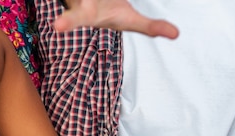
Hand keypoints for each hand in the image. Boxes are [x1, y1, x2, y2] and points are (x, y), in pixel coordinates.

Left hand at [54, 0, 178, 38]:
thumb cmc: (109, 12)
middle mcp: (75, 2)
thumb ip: (149, 27)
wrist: (92, 4)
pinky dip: (73, 5)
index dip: (68, 21)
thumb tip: (177, 34)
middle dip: (68, 14)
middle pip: (72, 6)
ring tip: (67, 19)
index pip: (76, 18)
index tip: (58, 25)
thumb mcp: (129, 20)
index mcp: (85, 14)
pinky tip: (81, 5)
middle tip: (58, 19)